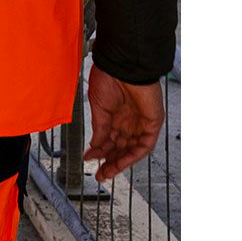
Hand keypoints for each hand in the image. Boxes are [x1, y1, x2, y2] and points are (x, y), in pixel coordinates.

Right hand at [81, 66, 165, 180]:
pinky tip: (121, 163)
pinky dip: (133, 155)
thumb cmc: (109, 78)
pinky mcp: (153, 122)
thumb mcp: (99, 108)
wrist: (122, 66)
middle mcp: (129, 120)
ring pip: (133, 149)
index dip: (99, 151)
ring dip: (120, 162)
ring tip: (107, 172)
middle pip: (121, 147)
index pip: (109, 139)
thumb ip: (100, 129)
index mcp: (116, 115)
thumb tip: (95, 147)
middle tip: (99, 174)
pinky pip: (145, 145)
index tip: (89, 159)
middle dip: (110, 161)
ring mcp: (142, 122)